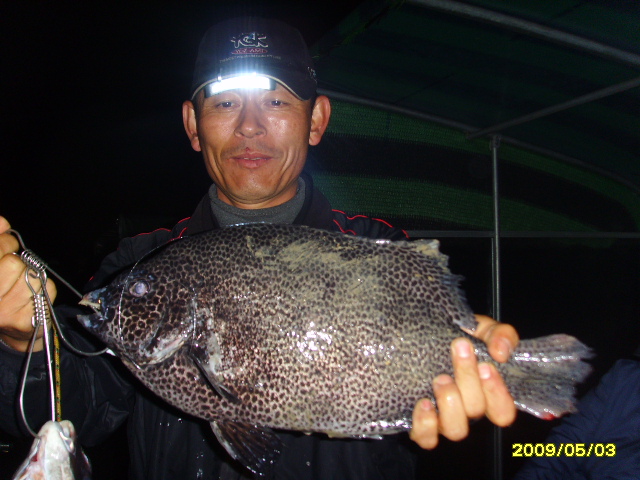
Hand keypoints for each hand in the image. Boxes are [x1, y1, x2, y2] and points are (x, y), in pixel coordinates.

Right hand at [0, 216, 56, 351]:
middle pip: (12, 262)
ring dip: (31, 275)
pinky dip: (44, 289)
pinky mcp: (23, 322)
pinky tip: (32, 298)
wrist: (11, 331)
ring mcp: (2, 313)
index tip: (8, 243)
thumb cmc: (2, 292)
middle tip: (17, 266)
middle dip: (19, 259)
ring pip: (31, 275)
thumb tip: (2, 222)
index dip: (5, 242)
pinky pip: (46, 290)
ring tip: (22, 286)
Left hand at [409, 314, 517, 448]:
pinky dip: (425, 423)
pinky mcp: (421, 425)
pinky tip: (423, 402)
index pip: (504, 411)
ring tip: (440, 378)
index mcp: (486, 393)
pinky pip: (426, 438)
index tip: (486, 365)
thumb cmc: (456, 336)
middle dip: (468, 378)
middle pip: (476, 410)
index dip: (498, 394)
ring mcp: (444, 419)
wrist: (420, 335)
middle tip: (458, 350)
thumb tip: (502, 352)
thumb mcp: (481, 329)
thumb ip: (500, 335)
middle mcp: (467, 410)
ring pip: (457, 430)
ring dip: (450, 402)